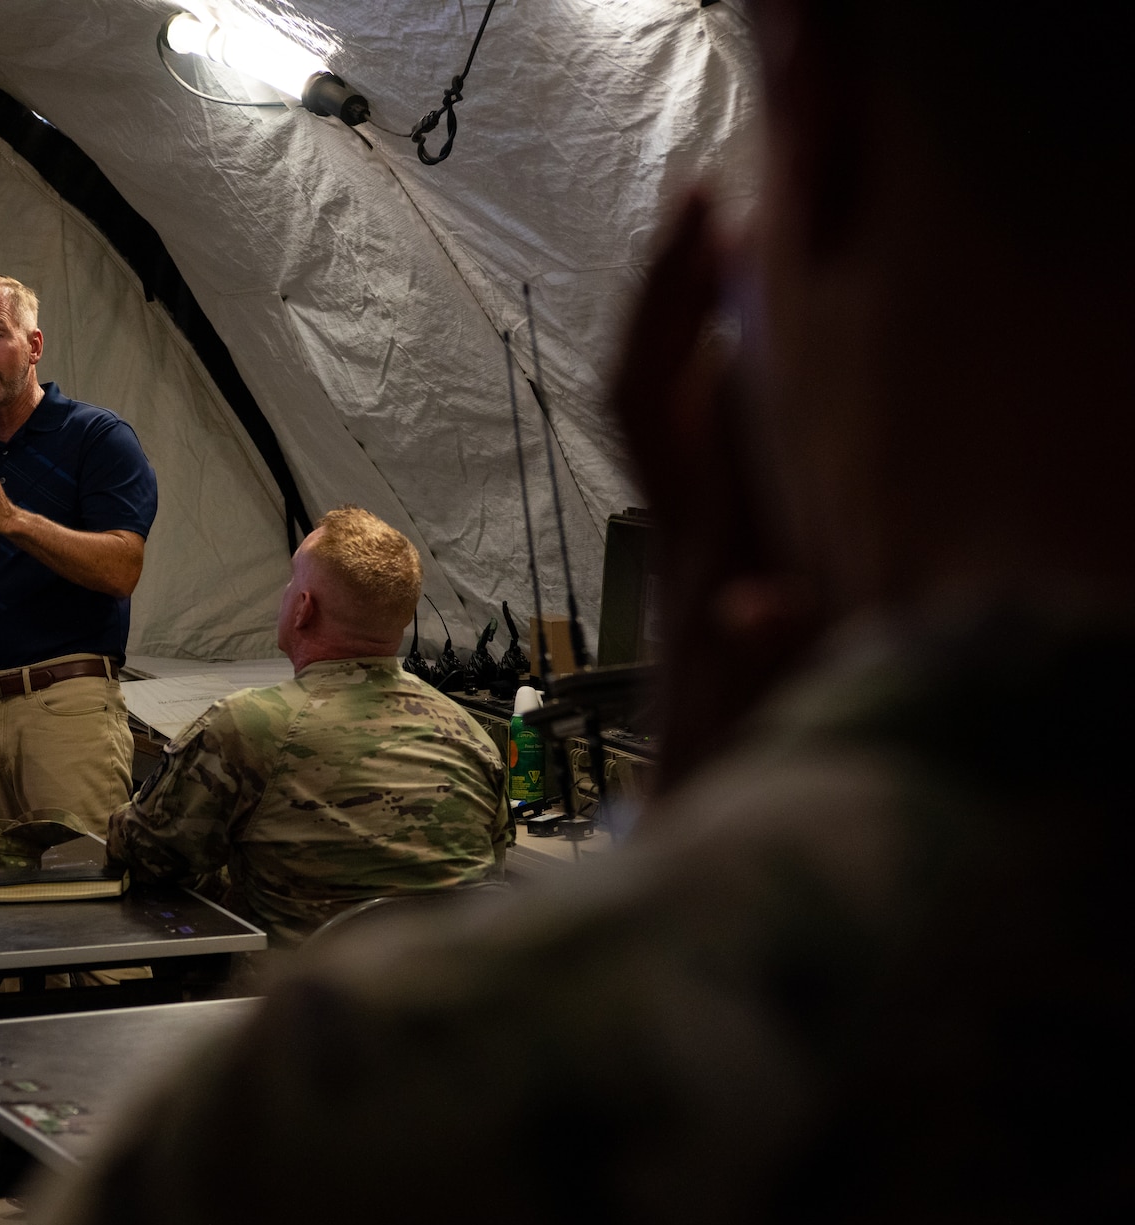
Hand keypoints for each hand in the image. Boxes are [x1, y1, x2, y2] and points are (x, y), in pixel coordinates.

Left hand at [612, 190, 820, 790]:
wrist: (690, 831)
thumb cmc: (737, 775)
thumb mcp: (765, 713)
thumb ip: (770, 651)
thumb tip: (758, 604)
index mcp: (701, 554)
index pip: (672, 414)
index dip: (685, 318)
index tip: (722, 227)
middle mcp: (679, 540)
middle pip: (649, 394)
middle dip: (670, 293)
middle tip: (709, 198)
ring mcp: (684, 552)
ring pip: (665, 417)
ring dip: (688, 325)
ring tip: (729, 239)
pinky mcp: (700, 572)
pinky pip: (693, 454)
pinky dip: (712, 385)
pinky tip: (747, 348)